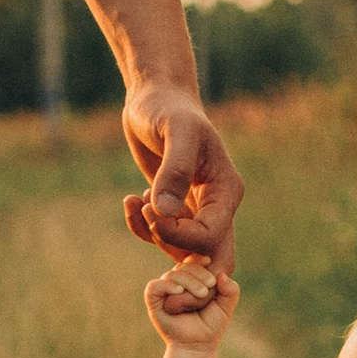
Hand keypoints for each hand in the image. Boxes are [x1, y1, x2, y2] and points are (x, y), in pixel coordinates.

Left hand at [123, 81, 243, 272]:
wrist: (156, 99)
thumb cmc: (169, 109)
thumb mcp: (176, 131)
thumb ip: (175, 170)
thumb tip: (166, 211)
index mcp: (226, 191)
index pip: (210, 236)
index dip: (178, 235)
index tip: (151, 212)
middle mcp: (217, 206)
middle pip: (212, 258)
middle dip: (178, 258)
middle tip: (149, 233)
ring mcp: (197, 211)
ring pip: (184, 252)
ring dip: (153, 236)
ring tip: (134, 202)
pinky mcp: (176, 210)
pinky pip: (164, 237)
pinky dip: (143, 228)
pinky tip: (129, 202)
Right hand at [147, 264, 237, 351]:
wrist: (197, 346)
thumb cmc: (210, 325)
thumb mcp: (225, 307)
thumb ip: (231, 291)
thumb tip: (223, 274)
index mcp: (190, 280)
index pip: (191, 261)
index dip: (198, 259)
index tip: (209, 262)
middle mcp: (175, 283)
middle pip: (183, 266)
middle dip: (198, 273)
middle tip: (209, 286)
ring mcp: (164, 292)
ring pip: (171, 275)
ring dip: (188, 281)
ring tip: (201, 294)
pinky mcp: (153, 302)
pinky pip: (154, 287)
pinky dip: (166, 285)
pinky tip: (179, 291)